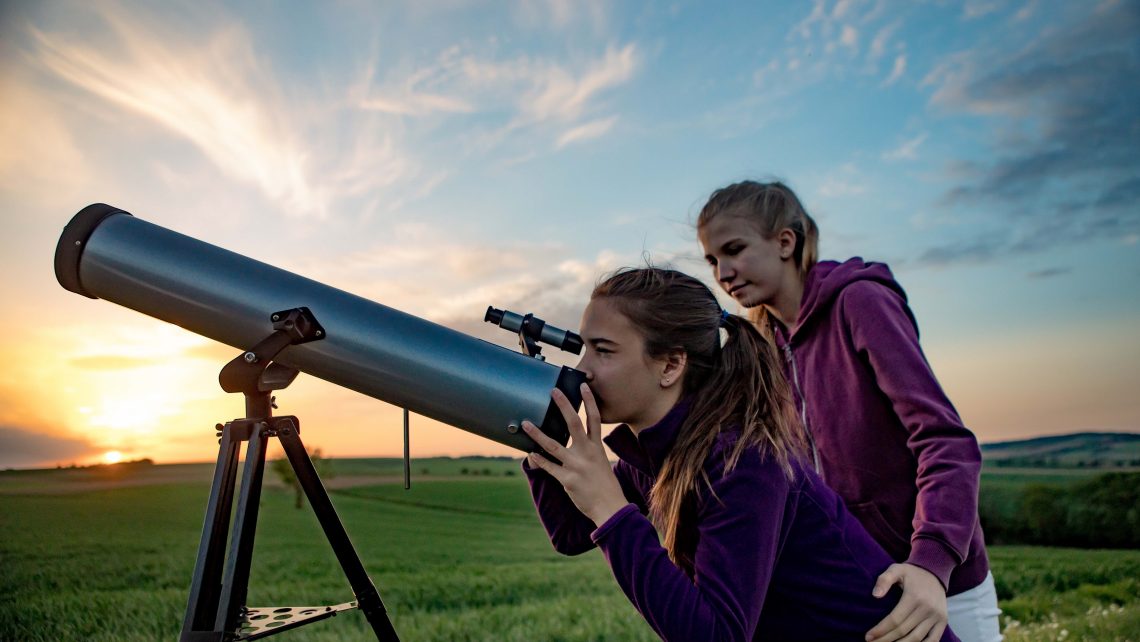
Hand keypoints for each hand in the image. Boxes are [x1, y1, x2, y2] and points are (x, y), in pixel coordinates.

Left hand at [522, 384, 627, 525]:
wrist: (610, 508)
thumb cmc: (605, 486)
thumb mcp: (601, 464)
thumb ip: (588, 452)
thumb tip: (573, 443)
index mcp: (596, 448)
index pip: (594, 419)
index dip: (589, 401)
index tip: (583, 386)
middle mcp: (587, 453)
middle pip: (574, 423)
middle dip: (564, 406)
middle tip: (553, 391)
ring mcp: (576, 466)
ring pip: (553, 445)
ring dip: (537, 433)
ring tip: (525, 423)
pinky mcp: (567, 480)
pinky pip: (549, 467)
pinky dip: (538, 460)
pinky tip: (530, 454)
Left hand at [865, 563, 947, 641]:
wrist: (934, 572)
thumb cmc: (911, 573)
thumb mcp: (895, 569)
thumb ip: (884, 580)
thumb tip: (875, 595)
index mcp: (914, 597)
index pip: (895, 619)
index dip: (881, 630)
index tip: (868, 637)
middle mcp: (927, 608)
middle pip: (903, 631)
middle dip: (886, 640)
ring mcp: (937, 616)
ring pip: (917, 638)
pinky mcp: (943, 622)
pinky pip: (933, 640)